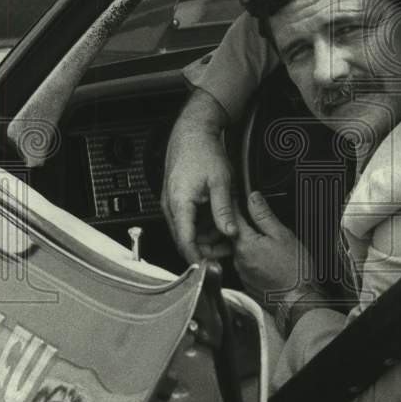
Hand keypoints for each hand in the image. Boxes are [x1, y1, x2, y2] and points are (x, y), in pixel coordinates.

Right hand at [161, 94, 236, 263]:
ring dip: (206, 236)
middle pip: (186, 239)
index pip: (185, 242)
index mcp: (179, 203)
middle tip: (227, 252)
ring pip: (188, 231)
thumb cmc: (203, 151)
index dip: (197, 258)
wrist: (192, 132)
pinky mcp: (177, 199)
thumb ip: (224, 209)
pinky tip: (219, 222)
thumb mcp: (221, 181)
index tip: (210, 269)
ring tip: (228, 235)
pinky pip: (188, 220)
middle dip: (206, 249)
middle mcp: (171, 206)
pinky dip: (203, 225)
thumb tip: (230, 232)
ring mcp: (172, 203)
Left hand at [232, 192, 316, 307]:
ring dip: (250, 242)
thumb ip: (264, 215)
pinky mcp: (247, 283)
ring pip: (241, 249)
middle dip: (244, 224)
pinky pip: (246, 264)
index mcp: (245, 244)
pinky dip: (254, 257)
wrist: (299, 300)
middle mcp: (238, 260)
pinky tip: (268, 257)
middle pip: (236, 234)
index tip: (238, 196)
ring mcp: (242, 273)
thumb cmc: (295, 270)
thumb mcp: (282, 235)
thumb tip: (253, 198)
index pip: (233, 217)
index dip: (235, 204)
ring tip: (268, 240)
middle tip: (258, 218)